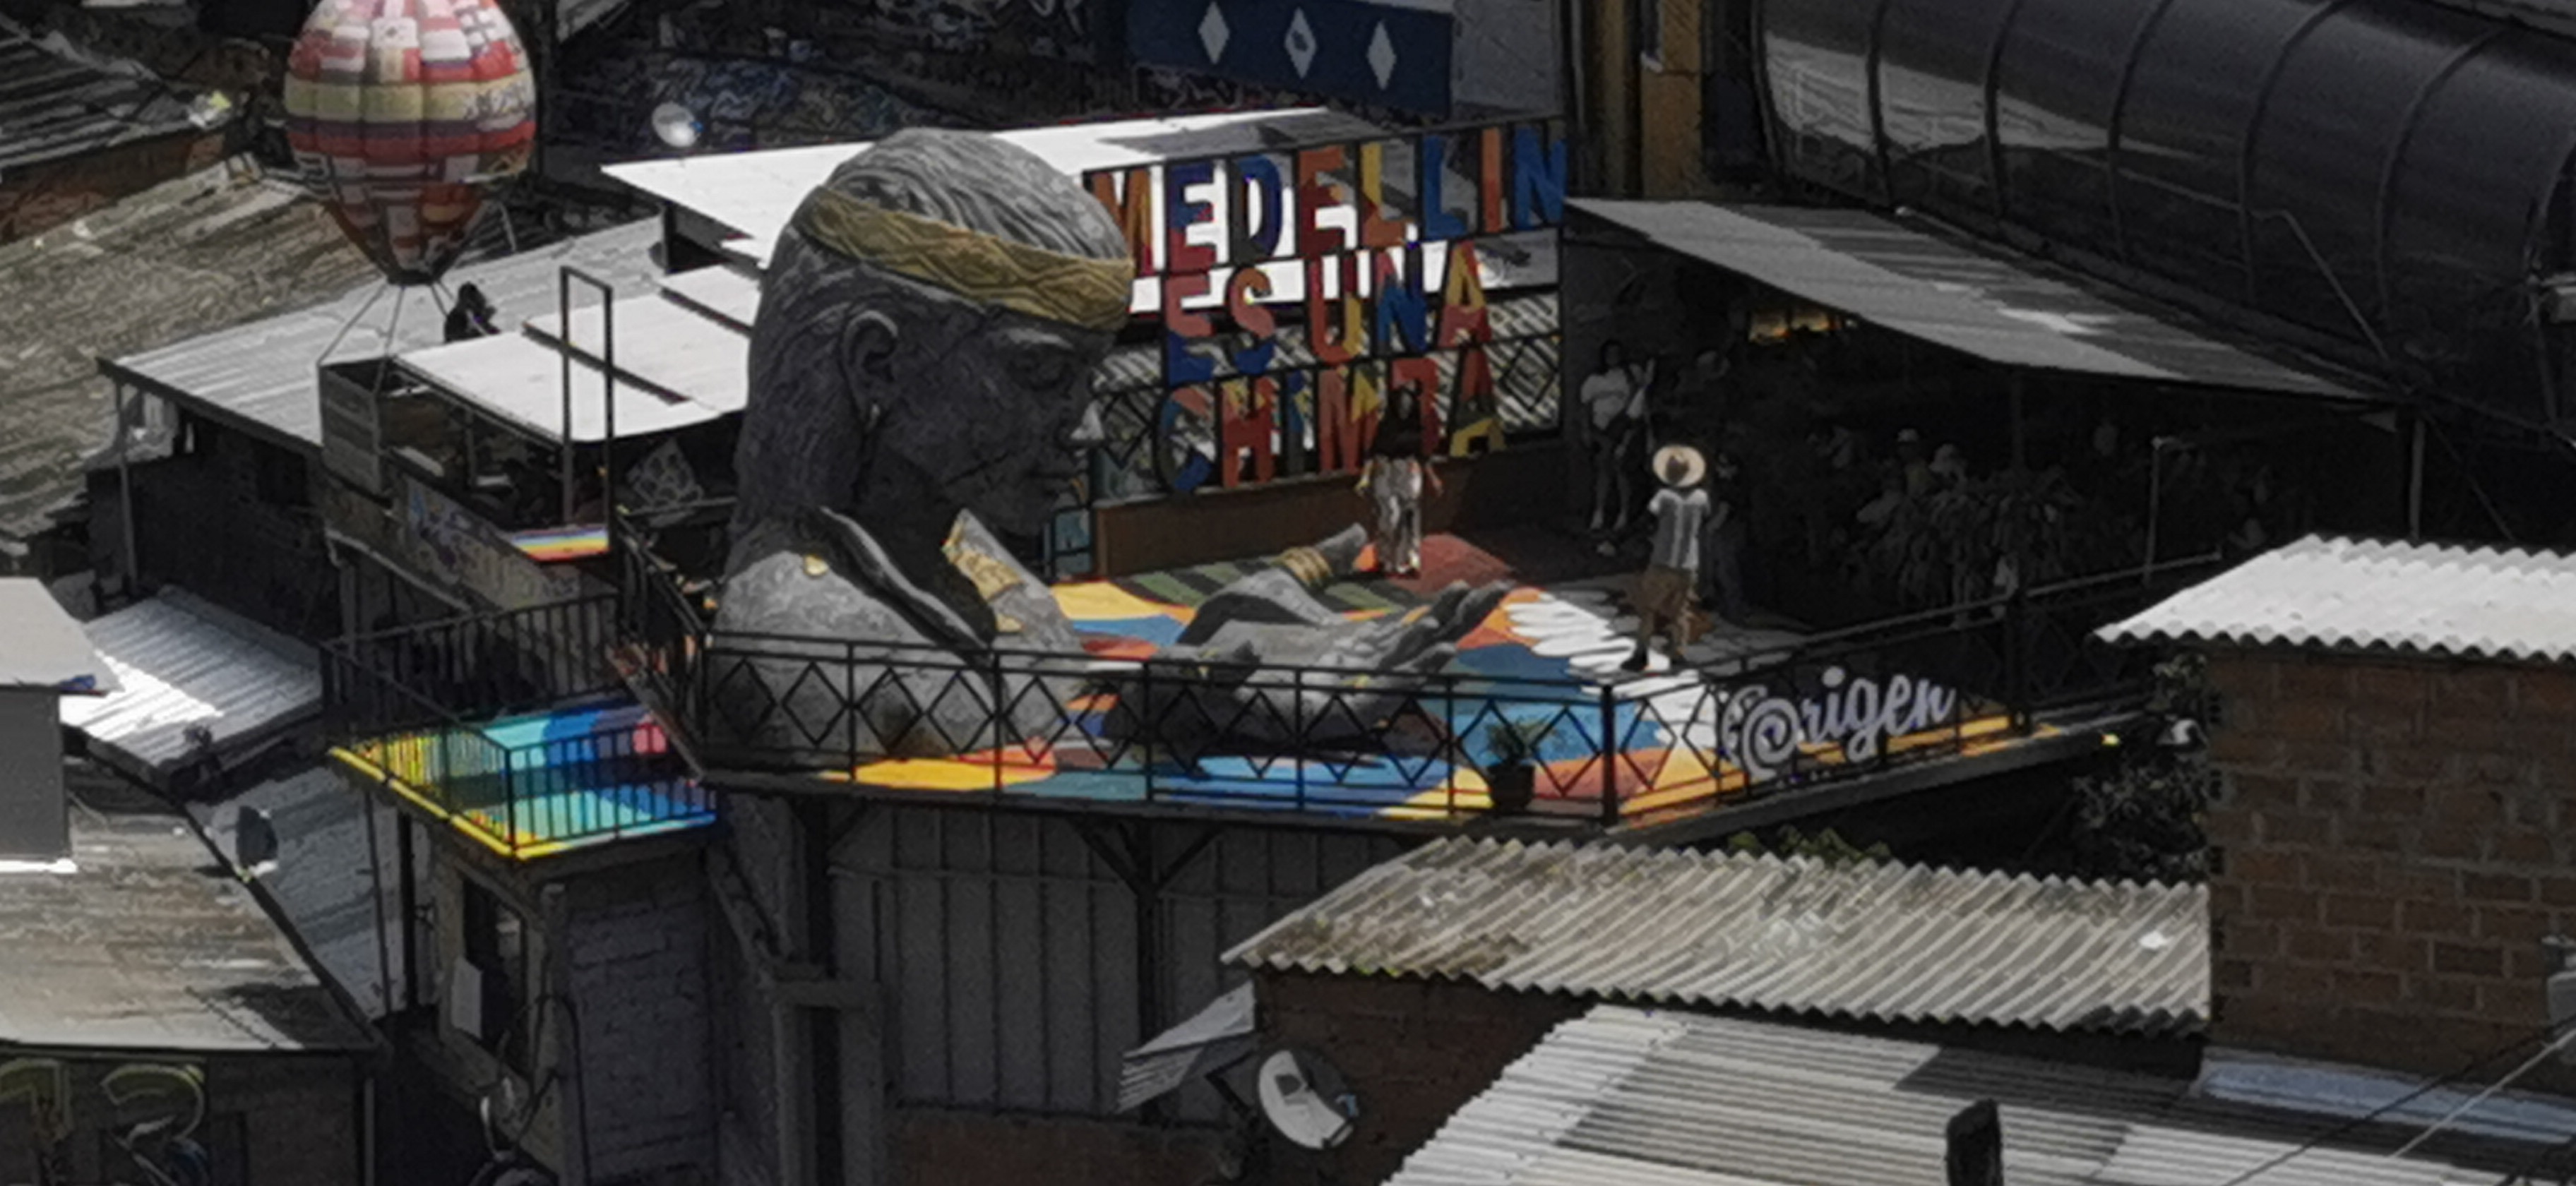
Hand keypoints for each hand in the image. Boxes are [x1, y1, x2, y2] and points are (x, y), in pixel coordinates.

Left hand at [1131, 582, 1512, 746]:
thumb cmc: (1224, 629)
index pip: (1412, 623)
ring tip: (1463, 629)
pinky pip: (1374, 701)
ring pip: (1402, 675)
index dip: (1450, 606)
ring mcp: (1337, 691)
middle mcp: (1352, 669)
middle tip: (1499, 592)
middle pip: (1419, 644)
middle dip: (1459, 620)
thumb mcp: (1281, 583)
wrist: (1180, 658)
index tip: (1488, 582)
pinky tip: (1429, 653)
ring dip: (1434, 652)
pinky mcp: (1319, 711)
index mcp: (1348, 642)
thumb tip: (1361, 530)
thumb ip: (1324, 561)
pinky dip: (1404, 680)